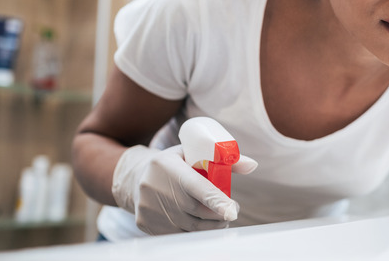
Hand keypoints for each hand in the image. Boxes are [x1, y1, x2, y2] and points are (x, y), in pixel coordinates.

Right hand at [111, 144, 257, 234]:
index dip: (216, 201)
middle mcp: (153, 186)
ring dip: (209, 225)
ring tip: (221, 218)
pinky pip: (176, 233)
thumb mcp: (195, 153)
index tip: (233, 211)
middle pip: (195, 210)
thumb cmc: (176, 163)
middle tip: (232, 211)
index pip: (196, 187)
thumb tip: (253, 165)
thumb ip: (225, 160)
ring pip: (188, 226)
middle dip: (219, 214)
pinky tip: (201, 223)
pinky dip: (192, 231)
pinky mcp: (144, 223)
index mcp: (168, 165)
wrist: (135, 177)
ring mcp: (146, 207)